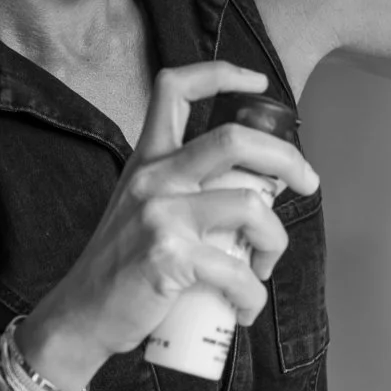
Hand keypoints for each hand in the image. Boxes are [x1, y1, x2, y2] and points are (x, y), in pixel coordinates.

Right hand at [21, 63, 321, 385]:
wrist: (81, 316)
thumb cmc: (123, 266)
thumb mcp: (142, 207)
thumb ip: (184, 187)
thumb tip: (256, 189)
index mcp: (148, 159)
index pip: (175, 89)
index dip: (221, 74)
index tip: (259, 85)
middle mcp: (152, 178)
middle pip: (235, 140)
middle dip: (288, 159)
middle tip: (309, 183)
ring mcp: (159, 216)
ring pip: (252, 209)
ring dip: (276, 243)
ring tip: (263, 269)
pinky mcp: (169, 257)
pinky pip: (238, 272)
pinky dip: (254, 296)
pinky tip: (244, 309)